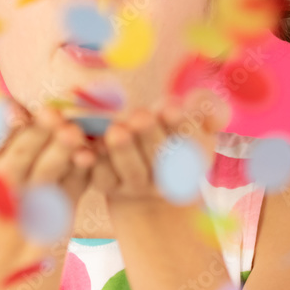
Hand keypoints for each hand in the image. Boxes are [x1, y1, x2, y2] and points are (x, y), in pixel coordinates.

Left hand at [86, 87, 230, 208]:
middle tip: (141, 117)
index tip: (170, 109)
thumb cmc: (173, 132)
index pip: (193, 144)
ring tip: (117, 131)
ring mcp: (138, 185)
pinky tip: (85, 150)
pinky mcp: (110, 186)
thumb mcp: (194, 119)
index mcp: (194, 158)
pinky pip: (102, 177)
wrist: (148, 169)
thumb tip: (198, 103)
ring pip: (133, 170)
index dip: (182, 127)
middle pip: (161, 159)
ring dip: (124, 151)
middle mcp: (167, 177)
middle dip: (150, 136)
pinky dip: (94, 164)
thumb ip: (205, 108)